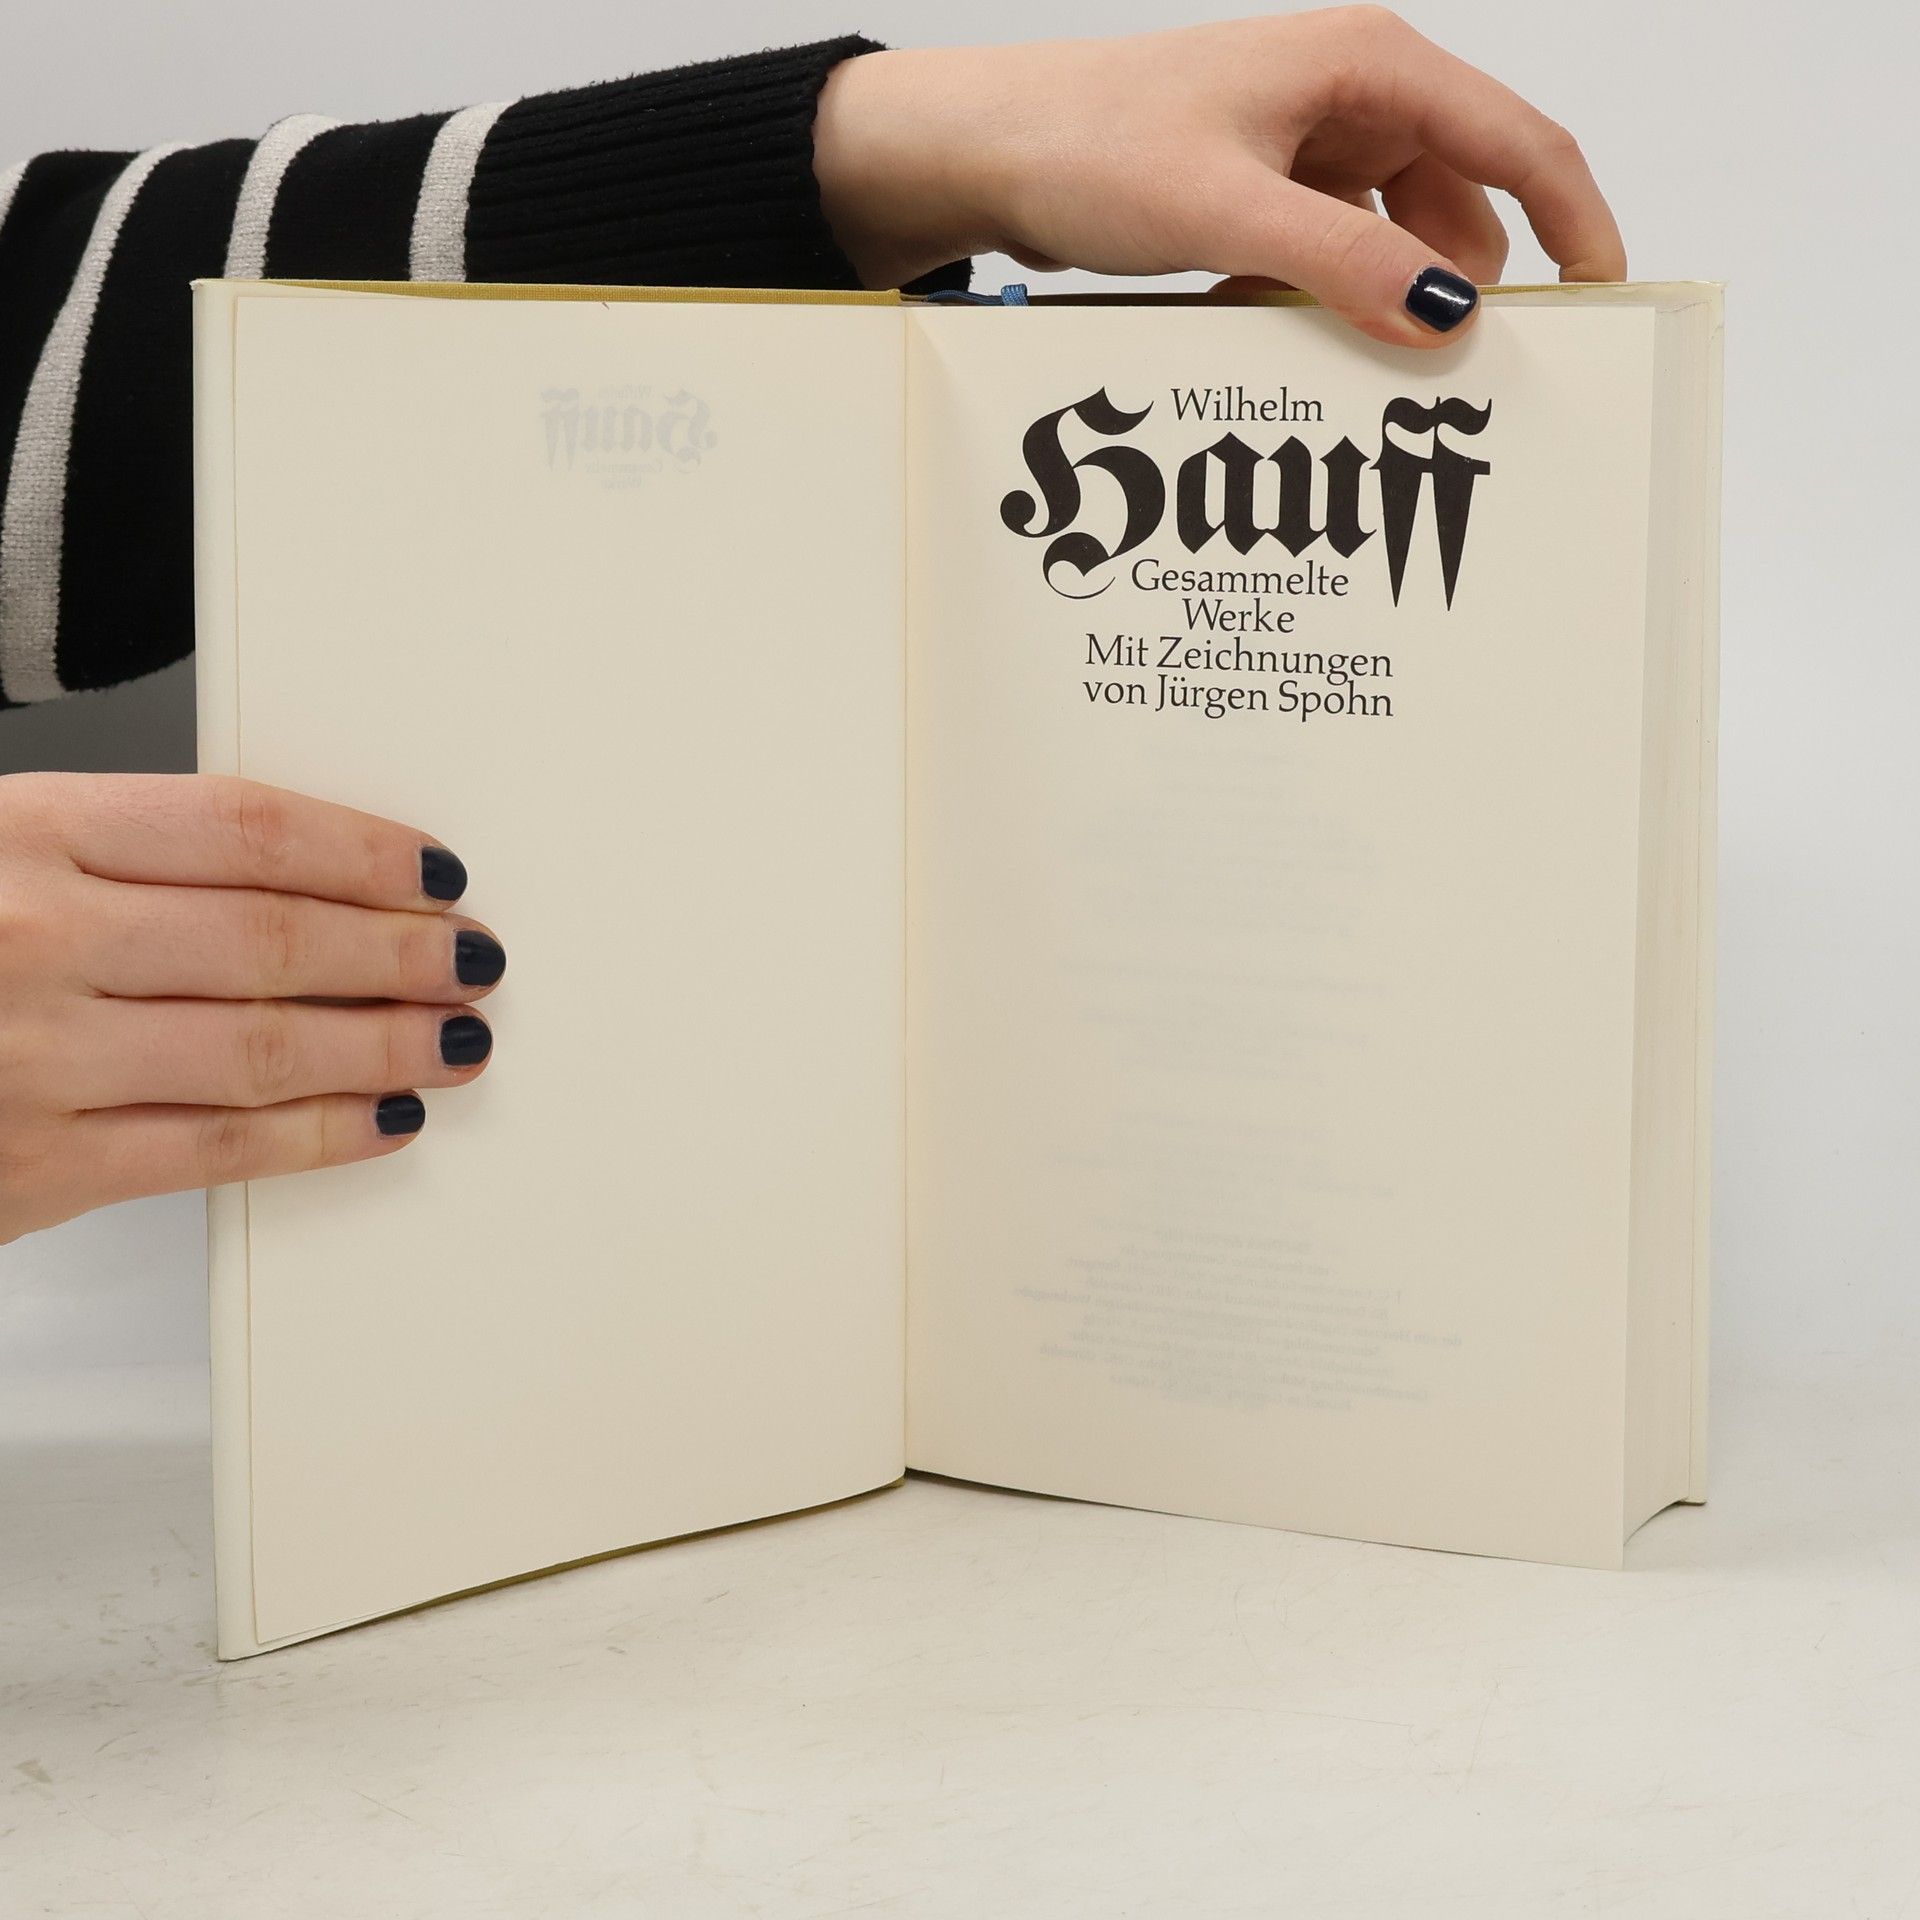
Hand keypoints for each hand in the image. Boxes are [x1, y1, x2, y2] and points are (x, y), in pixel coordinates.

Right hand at [0, 773, 503, 1243]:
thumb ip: (125, 853)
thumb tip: (308, 875)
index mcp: (27, 831)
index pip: (247, 831)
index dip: (366, 852)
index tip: (437, 871)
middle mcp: (38, 937)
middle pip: (278, 941)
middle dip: (403, 955)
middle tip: (476, 959)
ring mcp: (38, 1058)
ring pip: (267, 1048)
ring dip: (388, 1046)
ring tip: (459, 1039)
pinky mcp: (37, 1166)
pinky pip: (217, 1149)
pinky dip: (322, 1136)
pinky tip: (386, 1119)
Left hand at [814, 7, 1625, 345]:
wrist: (988, 152)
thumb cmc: (1090, 145)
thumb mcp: (1228, 212)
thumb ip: (1346, 264)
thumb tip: (1450, 316)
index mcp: (1369, 65)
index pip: (1520, 142)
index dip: (1578, 222)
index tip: (1607, 304)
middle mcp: (1353, 97)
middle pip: (1463, 203)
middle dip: (1464, 288)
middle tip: (1459, 380)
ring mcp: (1310, 148)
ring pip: (1394, 243)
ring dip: (1378, 304)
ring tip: (1345, 361)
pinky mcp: (1269, 194)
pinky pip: (1331, 261)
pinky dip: (1318, 304)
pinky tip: (1275, 334)